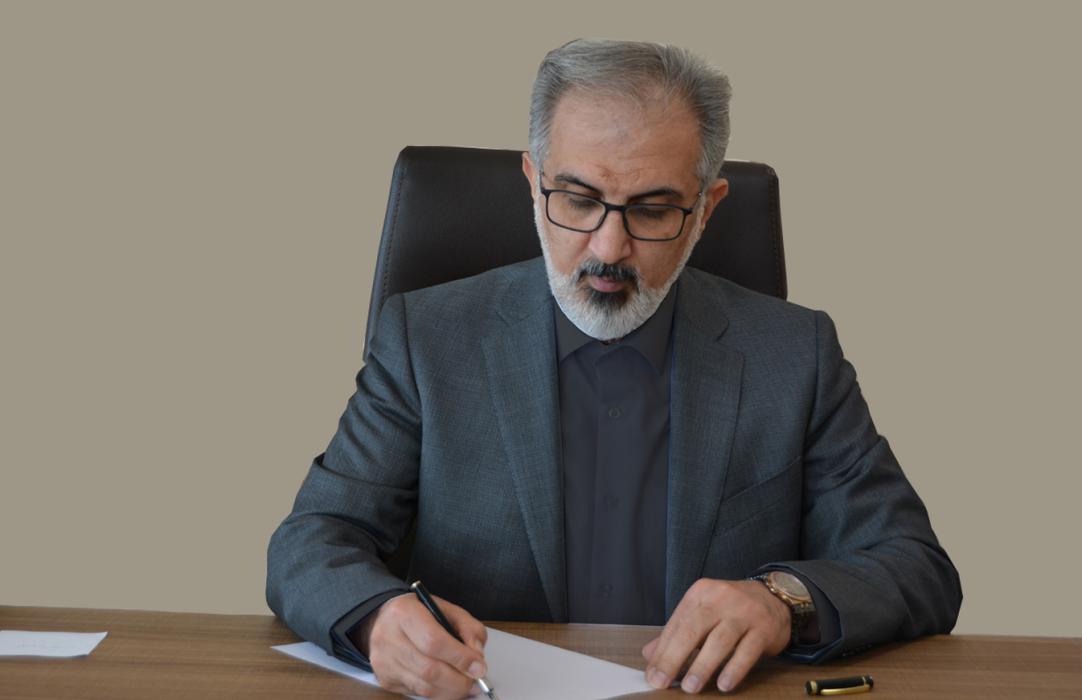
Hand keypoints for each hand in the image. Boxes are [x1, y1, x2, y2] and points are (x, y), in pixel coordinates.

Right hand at [356, 593, 488, 698]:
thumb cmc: (419, 613)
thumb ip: (468, 628)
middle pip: (429, 669)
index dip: (459, 658)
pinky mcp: (384, 678)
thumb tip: (477, 656)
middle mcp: (388, 638)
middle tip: (476, 681)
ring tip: (466, 686)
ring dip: (450, 690)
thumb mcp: (447, 609)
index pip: (433, 642)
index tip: (479, 667)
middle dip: (459, 680)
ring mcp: (384, 661)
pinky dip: (437, 692)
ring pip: (424, 686)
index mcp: (404, 613)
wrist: (384, 619)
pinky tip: (447, 685)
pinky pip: (416, 692)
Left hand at [641, 578, 790, 693]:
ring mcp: (745, 612)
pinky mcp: (764, 628)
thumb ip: (677, 633)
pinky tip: (723, 684)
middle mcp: (721, 598)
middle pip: (693, 629)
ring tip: (690, 687)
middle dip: (675, 658)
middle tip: (662, 682)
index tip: (653, 675)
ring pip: (720, 640)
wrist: (774, 597)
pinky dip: (734, 669)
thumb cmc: (731, 609)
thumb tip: (649, 655)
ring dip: (703, 666)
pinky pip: (747, 651)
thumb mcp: (702, 613)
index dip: (663, 651)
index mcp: (701, 593)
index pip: (677, 624)